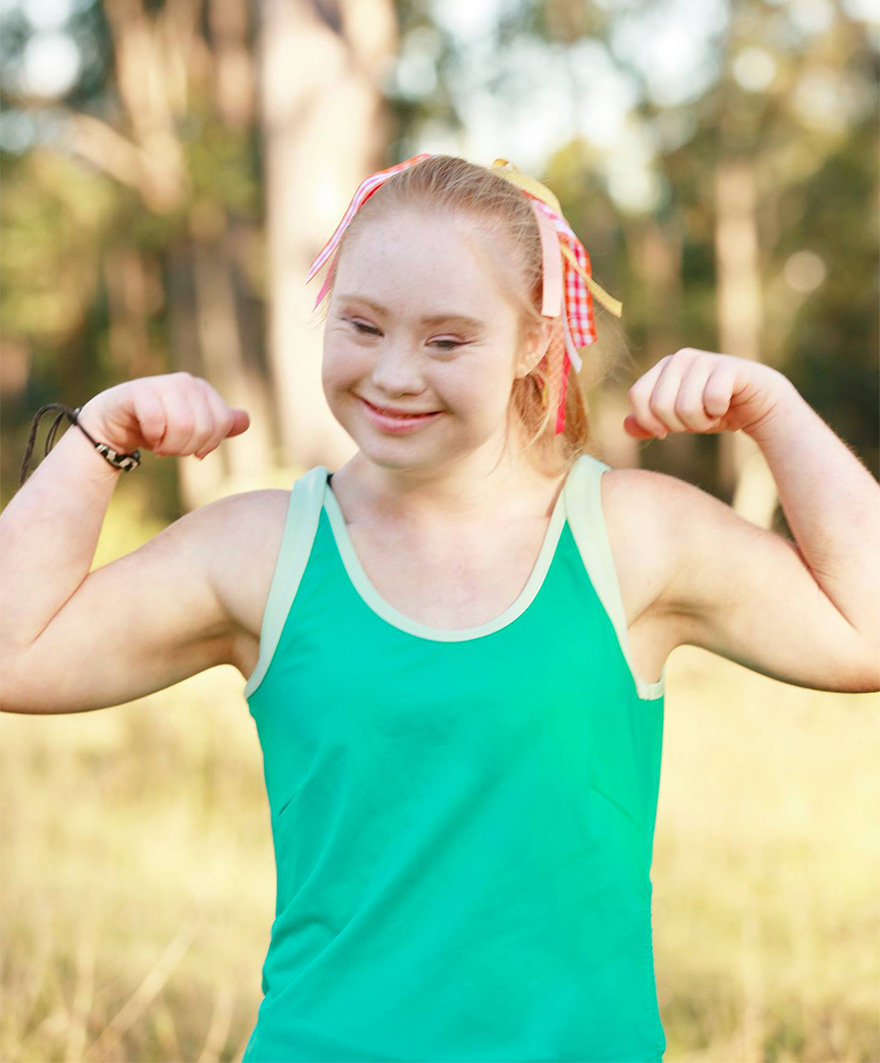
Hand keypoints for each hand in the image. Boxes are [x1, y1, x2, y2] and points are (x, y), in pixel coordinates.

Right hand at [77, 372, 249, 460]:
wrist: (115, 424)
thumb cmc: (158, 427)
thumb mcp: (193, 428)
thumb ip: (219, 425)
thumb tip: (246, 420)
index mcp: (203, 390)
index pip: (222, 424)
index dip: (208, 445)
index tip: (191, 447)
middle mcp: (186, 382)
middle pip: (203, 428)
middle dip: (186, 448)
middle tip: (170, 447)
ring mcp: (162, 383)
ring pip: (182, 425)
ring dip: (169, 445)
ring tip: (159, 443)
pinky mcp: (138, 391)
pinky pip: (156, 420)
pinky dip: (152, 436)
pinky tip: (146, 435)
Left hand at [623, 349, 791, 440]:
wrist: (758, 405)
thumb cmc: (712, 412)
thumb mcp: (677, 421)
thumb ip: (650, 423)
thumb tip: (626, 426)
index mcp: (662, 368)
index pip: (637, 396)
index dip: (650, 422)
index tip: (667, 430)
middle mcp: (680, 358)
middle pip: (660, 406)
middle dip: (681, 425)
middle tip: (699, 419)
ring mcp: (704, 359)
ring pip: (686, 408)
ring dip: (702, 422)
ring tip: (713, 413)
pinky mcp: (728, 367)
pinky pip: (711, 401)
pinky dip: (719, 413)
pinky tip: (727, 405)